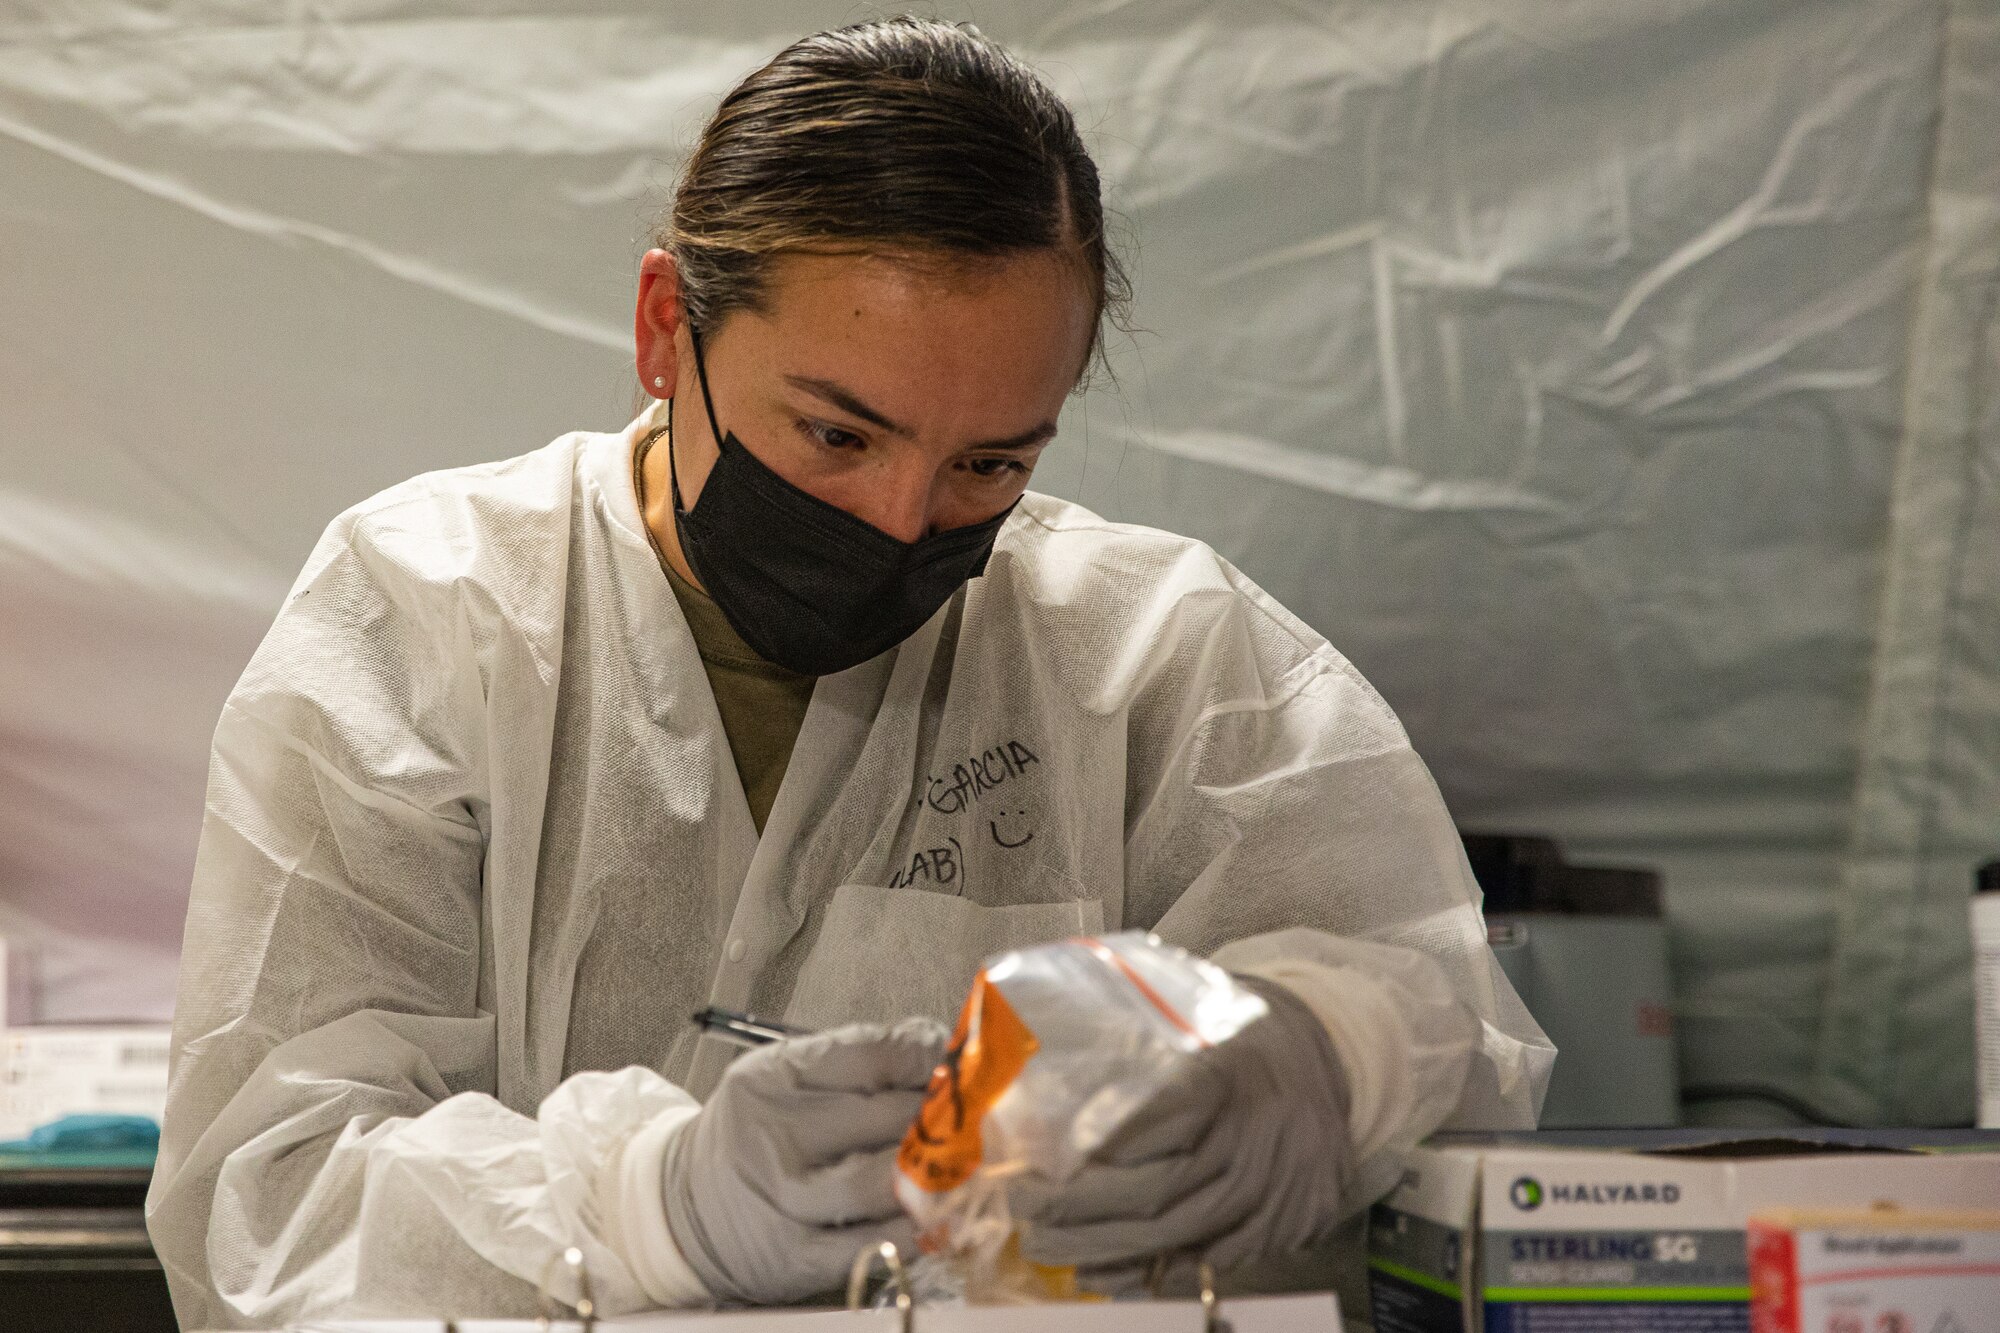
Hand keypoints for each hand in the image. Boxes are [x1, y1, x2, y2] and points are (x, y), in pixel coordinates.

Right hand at [662, 1018, 947, 1303]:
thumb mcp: (784, 1080)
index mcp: (774, 1078)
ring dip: (934, 1175)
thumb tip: (941, 1054)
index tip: (956, 1064)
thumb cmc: (754, 1134)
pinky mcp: (794, 1256)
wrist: (683, 1208)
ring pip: (883, 1182)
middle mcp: (775, 1135)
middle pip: (887, 1118)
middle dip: (942, 1118)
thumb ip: (855, 1063)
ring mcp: (784, 1200)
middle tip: (973, 1117)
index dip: (928, 1057)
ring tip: (960, 1166)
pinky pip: (870, 1243)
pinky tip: (932, 1217)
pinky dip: (911, 1230)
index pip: (871, 1055)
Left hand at [1008, 975, 1350, 1273]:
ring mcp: (1270, 1189)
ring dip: (1103, 1247)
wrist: (1322, 1065)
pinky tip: (1105, 1271)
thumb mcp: (1196, 1010)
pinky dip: (1152, 1274)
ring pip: (1177, 1234)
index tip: (1047, 1156)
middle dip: (1079, 1207)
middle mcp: (1253, 1137)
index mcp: (1227, 1073)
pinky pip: (1208, 1263)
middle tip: (1026, 1207)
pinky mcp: (1280, 1226)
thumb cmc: (1234, 1038)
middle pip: (1157, 1190)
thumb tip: (1032, 1030)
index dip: (1103, 1145)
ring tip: (1047, 1244)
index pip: (1163, 1118)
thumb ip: (1131, 1024)